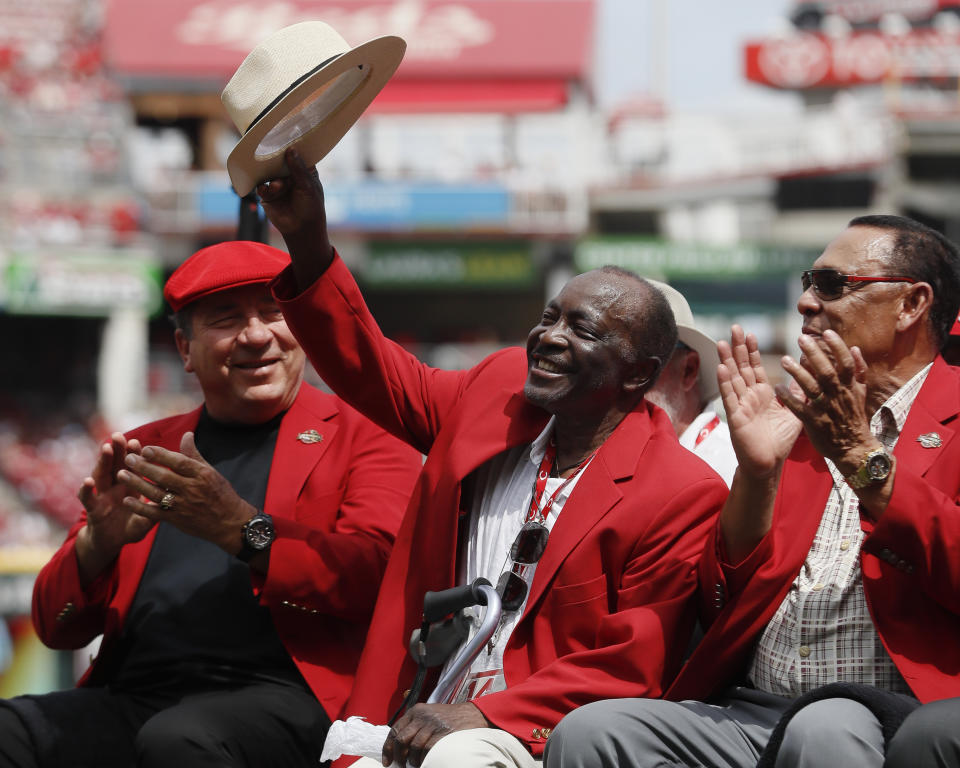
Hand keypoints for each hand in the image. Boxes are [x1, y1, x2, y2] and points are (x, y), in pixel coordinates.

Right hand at [75, 433, 155, 582]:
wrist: (113, 542)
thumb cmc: (132, 526)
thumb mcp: (148, 515)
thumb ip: (158, 505)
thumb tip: (175, 497)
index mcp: (129, 485)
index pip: (131, 466)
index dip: (132, 454)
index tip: (136, 442)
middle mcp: (114, 487)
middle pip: (114, 464)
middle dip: (116, 450)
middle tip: (119, 435)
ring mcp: (102, 496)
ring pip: (100, 475)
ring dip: (102, 461)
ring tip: (106, 448)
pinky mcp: (92, 509)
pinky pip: (87, 498)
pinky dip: (86, 489)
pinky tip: (88, 481)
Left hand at [116, 432, 256, 553]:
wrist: (230, 523)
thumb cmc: (221, 494)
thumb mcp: (211, 472)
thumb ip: (194, 455)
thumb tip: (186, 434)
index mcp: (202, 475)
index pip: (179, 462)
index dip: (161, 455)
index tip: (145, 448)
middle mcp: (193, 490)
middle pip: (164, 477)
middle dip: (144, 467)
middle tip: (128, 458)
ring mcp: (184, 506)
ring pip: (156, 493)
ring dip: (137, 484)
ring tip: (121, 474)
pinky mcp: (177, 520)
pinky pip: (155, 513)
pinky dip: (140, 507)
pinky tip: (127, 500)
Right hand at [257, 147, 332, 288]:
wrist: (301, 230)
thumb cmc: (311, 208)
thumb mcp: (308, 187)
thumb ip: (298, 168)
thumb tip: (291, 149)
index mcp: (304, 171)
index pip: (297, 154)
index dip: (292, 146)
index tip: (285, 135)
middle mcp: (290, 175)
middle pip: (280, 160)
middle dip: (275, 159)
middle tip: (271, 152)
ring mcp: (278, 184)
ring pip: (269, 172)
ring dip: (273, 179)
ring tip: (279, 187)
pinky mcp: (268, 194)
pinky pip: (261, 186)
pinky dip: (265, 188)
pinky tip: (270, 191)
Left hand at [382, 702, 488, 766]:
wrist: (473, 714)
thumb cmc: (449, 718)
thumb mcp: (429, 714)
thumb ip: (415, 724)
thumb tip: (398, 745)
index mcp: (416, 711)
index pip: (395, 730)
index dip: (388, 748)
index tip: (388, 761)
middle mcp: (422, 716)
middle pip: (402, 739)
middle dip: (399, 756)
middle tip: (401, 766)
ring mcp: (433, 724)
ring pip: (414, 747)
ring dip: (413, 761)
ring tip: (416, 765)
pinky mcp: (443, 733)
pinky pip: (427, 751)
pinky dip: (424, 760)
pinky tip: (426, 762)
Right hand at [718, 325, 802, 478]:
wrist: (770, 464)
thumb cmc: (780, 442)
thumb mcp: (795, 413)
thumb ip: (799, 393)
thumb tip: (808, 374)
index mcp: (763, 395)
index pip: (756, 368)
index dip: (753, 351)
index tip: (751, 333)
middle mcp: (749, 397)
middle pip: (742, 367)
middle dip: (738, 348)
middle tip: (734, 328)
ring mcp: (740, 405)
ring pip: (732, 378)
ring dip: (727, 360)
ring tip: (721, 342)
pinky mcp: (735, 417)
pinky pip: (730, 397)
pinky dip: (725, 382)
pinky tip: (721, 368)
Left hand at [776, 329, 877, 474]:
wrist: (853, 448)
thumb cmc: (854, 417)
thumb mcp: (860, 393)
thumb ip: (858, 370)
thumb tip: (855, 348)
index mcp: (850, 387)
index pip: (845, 363)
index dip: (837, 347)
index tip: (827, 332)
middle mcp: (838, 396)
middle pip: (826, 372)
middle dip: (815, 354)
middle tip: (801, 338)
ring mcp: (826, 409)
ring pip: (812, 388)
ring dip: (798, 373)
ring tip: (784, 360)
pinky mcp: (814, 422)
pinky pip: (800, 409)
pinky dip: (789, 398)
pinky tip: (777, 387)